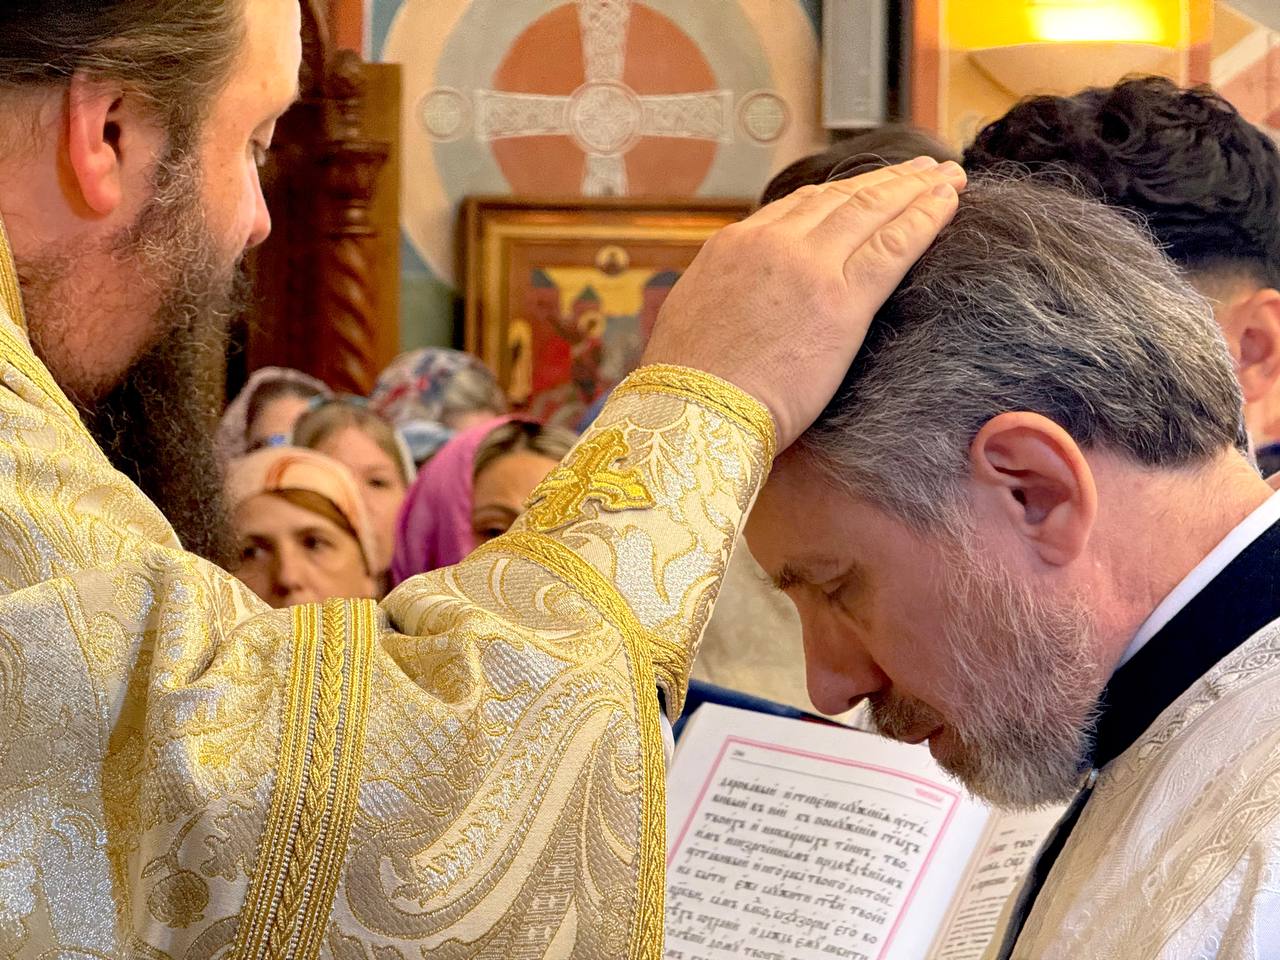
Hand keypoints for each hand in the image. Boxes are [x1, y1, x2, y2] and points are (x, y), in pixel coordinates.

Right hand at [641, 158, 965, 449]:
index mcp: (733, 246)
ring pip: (873, 211)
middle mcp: (771, 242)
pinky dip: (925, 218)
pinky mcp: (842, 299)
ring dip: (915, 188)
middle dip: (888, 180)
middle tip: (923, 167)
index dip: (842, 193)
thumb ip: (725, 293)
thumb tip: (736, 299)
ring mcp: (808, 266)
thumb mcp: (691, 318)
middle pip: (842, 198)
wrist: (692, 413)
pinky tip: (948, 203)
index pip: (799, 206)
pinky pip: (894, 246)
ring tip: (946, 175)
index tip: (868, 186)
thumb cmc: (686, 388)